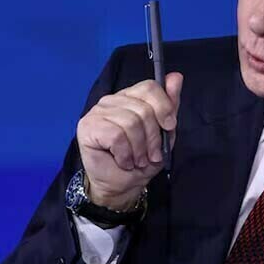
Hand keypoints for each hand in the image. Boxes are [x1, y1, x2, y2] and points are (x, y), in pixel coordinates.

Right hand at [76, 73, 183, 209]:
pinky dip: (125, 154)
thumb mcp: (163, 135)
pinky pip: (116, 135)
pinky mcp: (87, 126)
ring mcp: (98, 111)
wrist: (120, 186)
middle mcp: (113, 100)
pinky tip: (123, 161)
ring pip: (131, 123)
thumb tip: (176, 77)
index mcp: (131, 98)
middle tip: (149, 155)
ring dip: (139, 149)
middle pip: (143, 109)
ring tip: (136, 160)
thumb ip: (169, 106)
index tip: (168, 127)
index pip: (149, 87)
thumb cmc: (140, 161)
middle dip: (152, 138)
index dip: (163, 107)